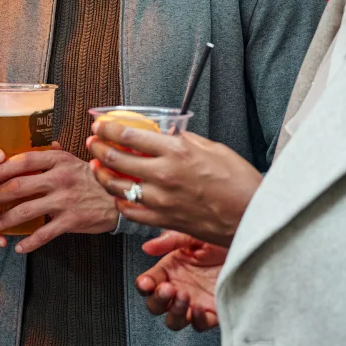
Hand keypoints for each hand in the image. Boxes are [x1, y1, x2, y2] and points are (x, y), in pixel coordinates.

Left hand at [0, 143, 118, 253]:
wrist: (122, 198)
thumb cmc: (95, 178)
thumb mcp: (77, 160)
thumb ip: (59, 154)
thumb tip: (48, 143)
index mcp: (59, 161)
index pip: (24, 160)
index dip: (3, 167)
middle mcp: (59, 178)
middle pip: (19, 186)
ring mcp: (65, 200)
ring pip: (26, 211)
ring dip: (5, 220)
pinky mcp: (72, 221)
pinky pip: (45, 234)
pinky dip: (29, 243)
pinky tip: (18, 247)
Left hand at [87, 122, 261, 246]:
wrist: (252, 216)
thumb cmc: (239, 182)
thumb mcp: (213, 147)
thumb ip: (184, 139)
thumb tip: (164, 133)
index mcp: (176, 151)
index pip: (129, 134)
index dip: (108, 127)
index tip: (100, 124)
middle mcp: (163, 175)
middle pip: (116, 158)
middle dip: (98, 147)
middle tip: (93, 142)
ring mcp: (161, 200)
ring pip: (117, 186)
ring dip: (101, 174)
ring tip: (96, 166)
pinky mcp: (163, 221)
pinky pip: (130, 212)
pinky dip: (119, 201)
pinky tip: (117, 194)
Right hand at [136, 230, 226, 331]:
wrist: (249, 250)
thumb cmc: (221, 241)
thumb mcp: (193, 236)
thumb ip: (170, 241)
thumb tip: (148, 247)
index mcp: (171, 269)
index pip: (148, 282)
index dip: (144, 284)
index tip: (147, 283)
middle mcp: (179, 288)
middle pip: (156, 305)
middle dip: (158, 300)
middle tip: (167, 289)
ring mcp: (194, 303)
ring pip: (174, 320)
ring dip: (175, 312)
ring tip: (183, 296)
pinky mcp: (213, 314)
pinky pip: (199, 325)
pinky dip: (197, 320)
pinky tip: (199, 308)